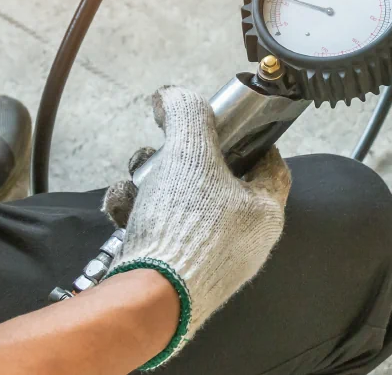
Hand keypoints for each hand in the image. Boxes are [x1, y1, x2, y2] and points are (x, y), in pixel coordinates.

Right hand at [102, 87, 290, 365]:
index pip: (270, 163)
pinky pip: (160, 231)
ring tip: (136, 180)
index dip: (249, 136)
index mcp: (265, 213)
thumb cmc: (185, 226)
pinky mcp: (175, 274)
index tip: (224, 122)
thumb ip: (186, 114)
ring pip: (182, 203)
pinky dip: (138, 214)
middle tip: (164, 147)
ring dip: (152, 184)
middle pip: (216, 180)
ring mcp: (209, 261)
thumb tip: (173, 94)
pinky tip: (121, 207)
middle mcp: (244, 240)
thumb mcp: (190, 154)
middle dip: (182, 158)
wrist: (147, 298)